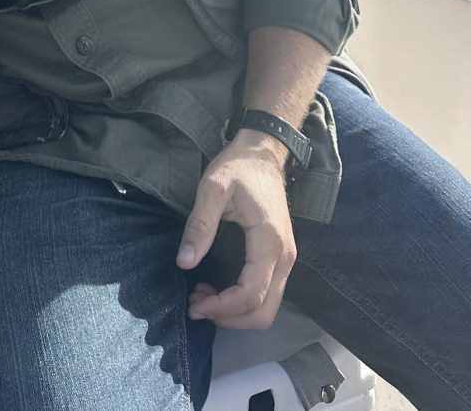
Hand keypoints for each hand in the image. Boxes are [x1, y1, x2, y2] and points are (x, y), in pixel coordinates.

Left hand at [176, 134, 296, 329]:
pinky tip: (216, 289)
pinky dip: (243, 302)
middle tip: (196, 306)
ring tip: (202, 298)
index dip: (222, 308)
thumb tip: (184, 263)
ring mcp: (286, 259)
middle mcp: (285, 257)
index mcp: (269, 242)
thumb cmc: (238, 166)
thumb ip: (199, 225)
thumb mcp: (212, 188)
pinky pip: (266, 293)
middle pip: (264, 312)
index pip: (250, 294)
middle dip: (229, 318)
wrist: (263, 152)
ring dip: (235, 313)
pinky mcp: (280, 257)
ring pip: (267, 307)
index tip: (194, 304)